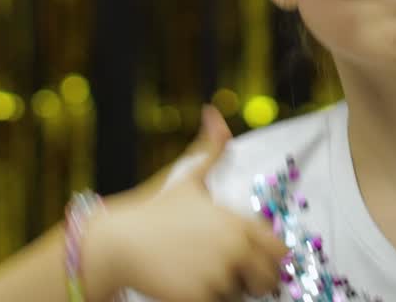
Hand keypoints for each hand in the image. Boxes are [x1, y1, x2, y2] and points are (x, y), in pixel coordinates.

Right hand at [86, 105, 290, 300]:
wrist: (116, 243)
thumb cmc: (153, 212)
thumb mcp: (187, 178)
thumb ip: (210, 149)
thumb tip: (214, 113)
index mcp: (238, 221)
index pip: (280, 250)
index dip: (270, 257)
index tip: (253, 259)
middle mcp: (234, 247)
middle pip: (268, 278)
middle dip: (253, 279)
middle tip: (226, 272)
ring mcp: (218, 274)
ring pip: (240, 296)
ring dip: (226, 291)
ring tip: (199, 273)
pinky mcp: (200, 298)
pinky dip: (207, 301)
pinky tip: (186, 285)